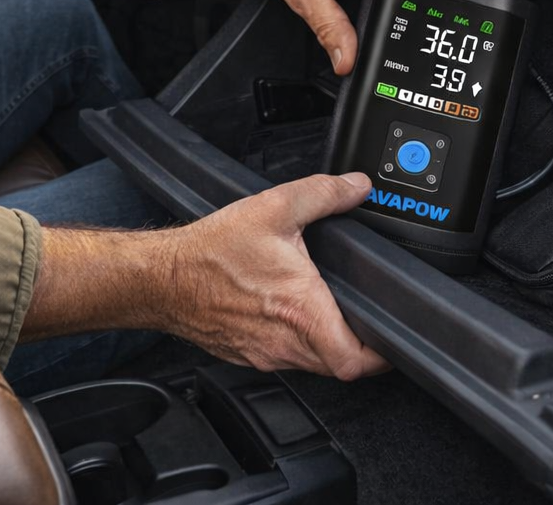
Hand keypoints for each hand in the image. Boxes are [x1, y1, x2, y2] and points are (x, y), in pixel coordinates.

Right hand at [158, 173, 389, 380]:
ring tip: (327, 310)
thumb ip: (324, 193)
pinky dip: (294, 341)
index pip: (356, 362)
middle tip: (364, 318)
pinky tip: (286, 312)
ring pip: (311, 363)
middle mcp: (284, 342)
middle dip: (357, 345)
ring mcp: (264, 354)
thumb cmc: (210, 252)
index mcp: (301, 311)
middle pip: (338, 365)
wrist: (161, 278)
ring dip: (325, 342)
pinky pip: (282, 358)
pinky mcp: (246, 355)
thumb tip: (357, 187)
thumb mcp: (274, 207)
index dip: (382, 356)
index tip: (391, 338)